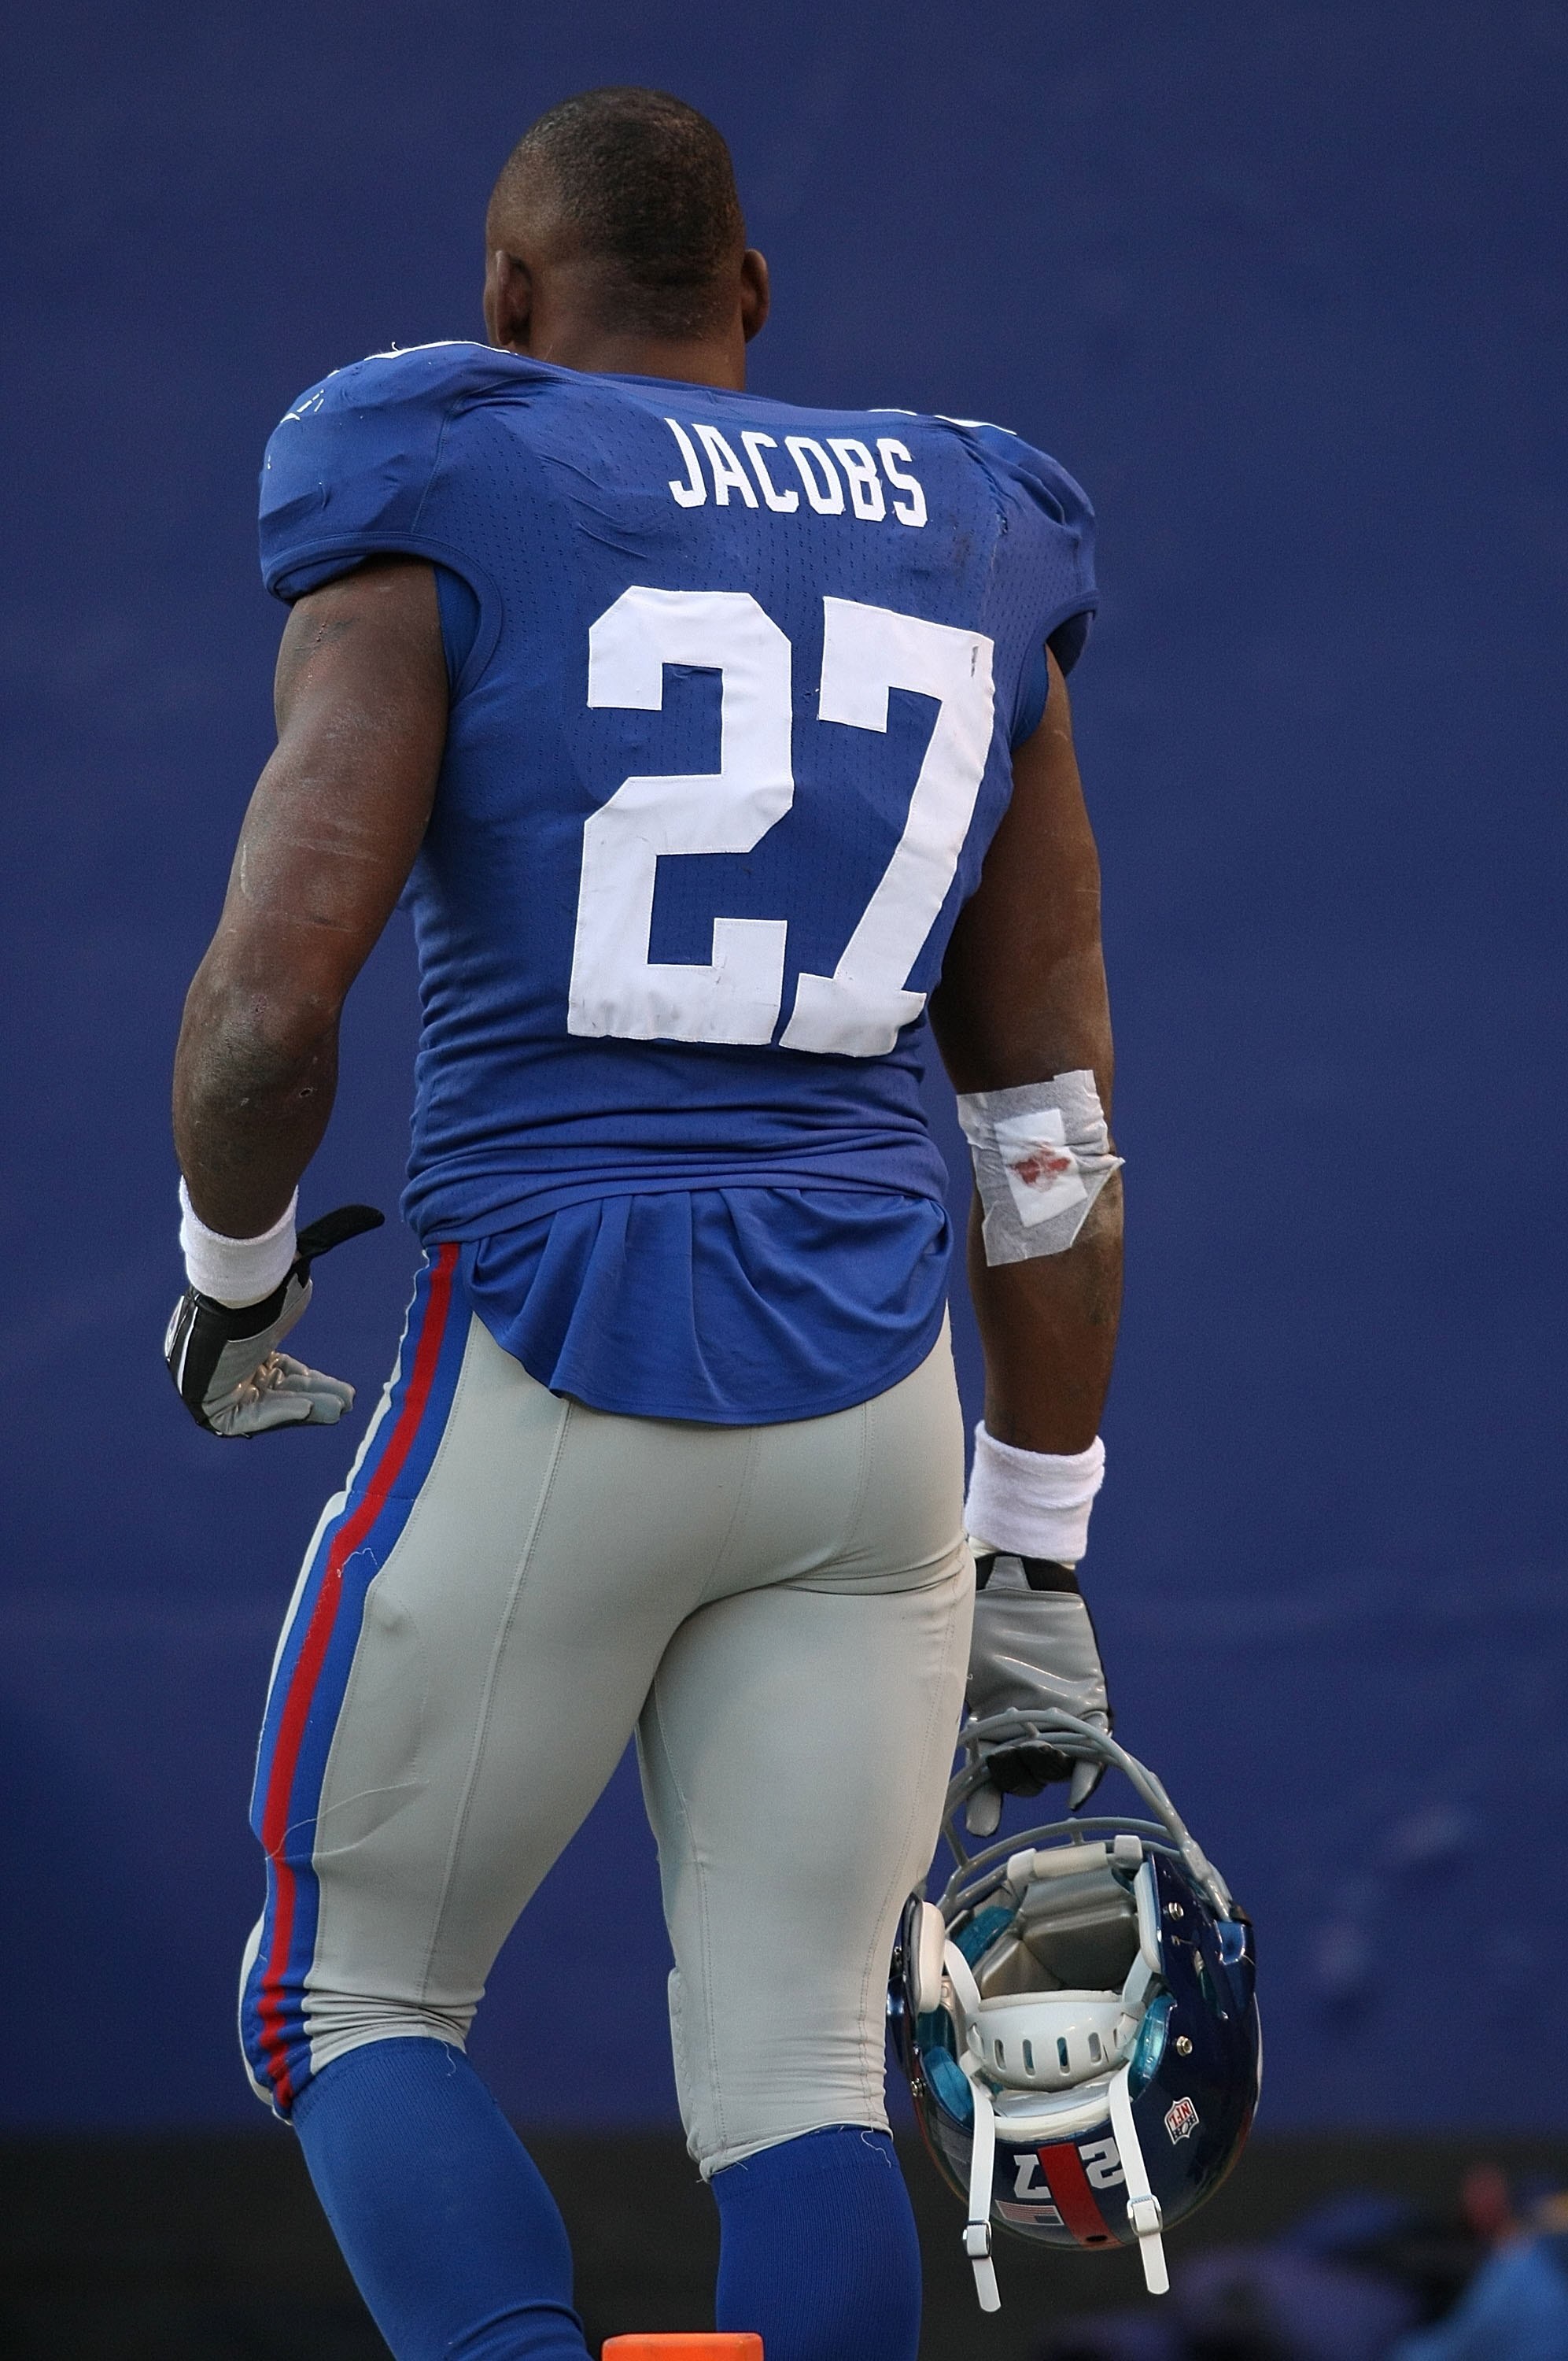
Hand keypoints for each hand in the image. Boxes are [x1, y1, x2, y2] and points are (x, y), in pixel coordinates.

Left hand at [165, 1204, 382, 1437]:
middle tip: (345, 1402)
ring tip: (339, 1408)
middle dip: (311, 1396)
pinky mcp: (205, 1403)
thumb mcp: (301, 1273)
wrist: (229, 1297)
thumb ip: (327, 1246)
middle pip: (270, 1388)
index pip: (270, 1366)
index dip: (303, 1378)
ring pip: (263, 1405)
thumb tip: (370, 1215)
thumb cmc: (261, 1286)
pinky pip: (246, 1420)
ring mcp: (208, 1384)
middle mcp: (218, 1361)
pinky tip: (311, 1409)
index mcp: (229, 1336)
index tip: (335, 1385)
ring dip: (302, 1408)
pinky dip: (279, 1415)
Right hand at [964, 1547, 1110, 1834]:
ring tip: (1033, 1764)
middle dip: (1011, 1783)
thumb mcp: (953, 1663)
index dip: (982, 1804)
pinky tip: (1078, 1793)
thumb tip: (919, 1747)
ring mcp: (1056, 1716)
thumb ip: (943, 1702)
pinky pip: (1092, 1749)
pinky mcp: (1087, 1703)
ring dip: (1042, 1771)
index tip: (978, 1828)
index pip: (985, 1775)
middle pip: (1020, 1775)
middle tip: (1002, 1774)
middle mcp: (1022, 1726)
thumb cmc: (977, 1616)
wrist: (1017, 1580)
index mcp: (988, 1721)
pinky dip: (1086, 1774)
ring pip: (1053, 1765)